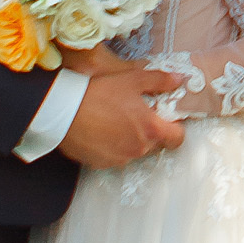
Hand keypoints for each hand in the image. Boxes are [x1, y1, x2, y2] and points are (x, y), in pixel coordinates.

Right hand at [60, 58, 185, 168]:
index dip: (175, 128)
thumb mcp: (132, 79)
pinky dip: (112, 146)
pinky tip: (100, 130)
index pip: (177, 138)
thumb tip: (180, 80)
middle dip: (149, 130)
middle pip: (155, 143)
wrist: (63, 111)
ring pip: (134, 150)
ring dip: (130, 138)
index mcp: (151, 129)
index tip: (166, 119)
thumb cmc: (99, 93)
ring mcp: (120, 159)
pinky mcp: (101, 164)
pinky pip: (114, 156)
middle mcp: (138, 149)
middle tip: (134, 113)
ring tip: (114, 120)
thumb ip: (160, 80)